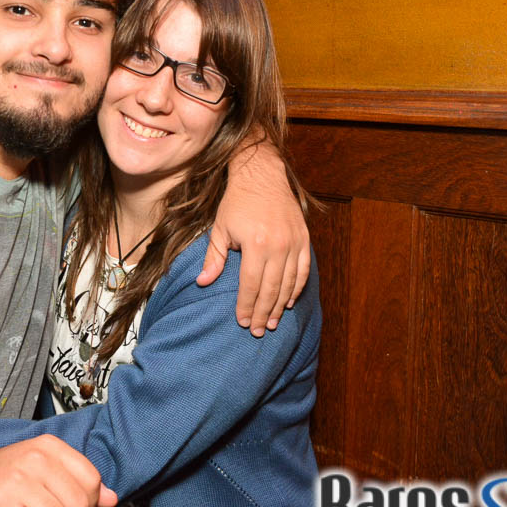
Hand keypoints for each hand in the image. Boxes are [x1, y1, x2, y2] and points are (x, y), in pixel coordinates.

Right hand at [0, 434, 116, 506]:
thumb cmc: (4, 473)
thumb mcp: (42, 464)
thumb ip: (79, 479)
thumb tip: (110, 498)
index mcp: (48, 447)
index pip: (91, 479)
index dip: (86, 498)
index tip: (69, 498)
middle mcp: (34, 460)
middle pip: (78, 505)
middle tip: (44, 506)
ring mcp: (17, 484)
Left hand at [197, 144, 309, 335]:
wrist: (262, 175)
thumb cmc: (237, 202)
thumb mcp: (219, 229)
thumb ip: (213, 258)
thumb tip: (202, 282)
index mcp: (255, 244)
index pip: (250, 285)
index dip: (246, 306)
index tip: (242, 322)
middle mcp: (278, 246)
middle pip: (271, 289)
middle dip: (262, 313)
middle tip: (257, 331)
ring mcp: (294, 242)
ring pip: (288, 284)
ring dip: (280, 306)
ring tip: (271, 323)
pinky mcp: (304, 238)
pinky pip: (303, 270)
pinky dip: (297, 288)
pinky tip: (289, 302)